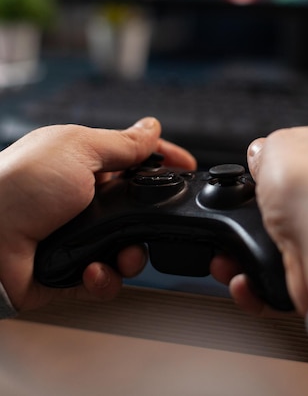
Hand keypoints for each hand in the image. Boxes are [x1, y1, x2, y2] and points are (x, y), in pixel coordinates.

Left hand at [0, 117, 195, 311]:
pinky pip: (104, 279)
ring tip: (120, 254)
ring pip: (128, 248)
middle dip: (152, 219)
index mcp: (87, 164)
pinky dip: (104, 278)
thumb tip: (151, 127)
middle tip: (152, 223)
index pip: (137, 161)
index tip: (187, 167)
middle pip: (139, 209)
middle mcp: (84, 200)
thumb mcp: (78, 149)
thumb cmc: (20, 183)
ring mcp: (78, 236)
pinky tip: (91, 270)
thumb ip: (122, 143)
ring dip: (131, 255)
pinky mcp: (70, 272)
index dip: (164, 163)